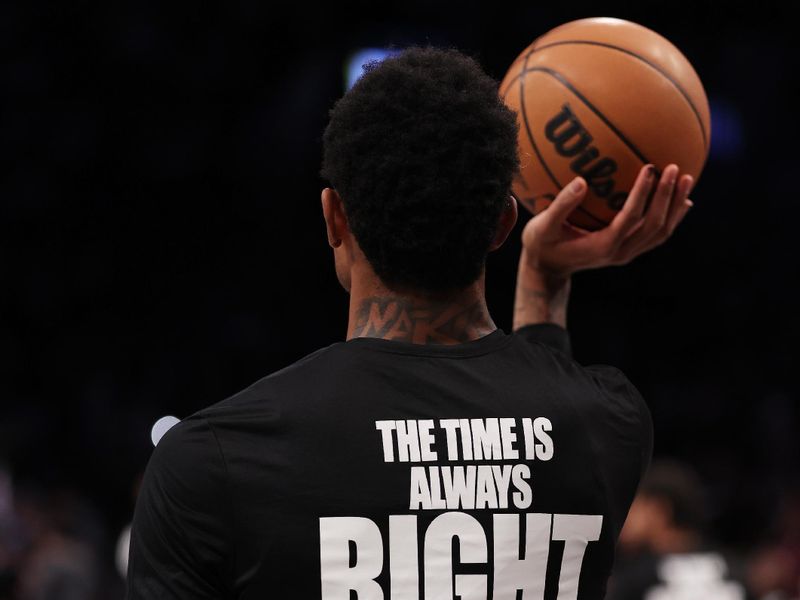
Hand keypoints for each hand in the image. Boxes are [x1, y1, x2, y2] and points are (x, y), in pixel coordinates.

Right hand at [521, 164, 693, 277]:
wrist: (548, 269)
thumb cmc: (541, 244)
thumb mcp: (542, 226)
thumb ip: (561, 205)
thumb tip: (581, 181)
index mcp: (602, 246)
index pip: (630, 218)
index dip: (643, 194)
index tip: (650, 168)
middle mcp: (620, 252)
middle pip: (654, 226)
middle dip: (668, 197)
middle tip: (676, 168)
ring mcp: (627, 254)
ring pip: (661, 232)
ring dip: (676, 206)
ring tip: (688, 179)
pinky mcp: (629, 251)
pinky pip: (657, 235)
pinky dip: (672, 216)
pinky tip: (681, 198)